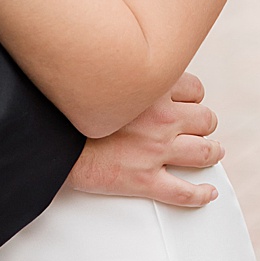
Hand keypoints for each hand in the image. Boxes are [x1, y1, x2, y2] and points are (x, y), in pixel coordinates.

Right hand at [65, 73, 222, 208]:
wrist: (47, 139)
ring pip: (204, 152)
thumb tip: (130, 65)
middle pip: (205, 119)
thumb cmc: (65, 108)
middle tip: (198, 128)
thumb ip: (122, 73)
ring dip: (212, 152)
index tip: (186, 102)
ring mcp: (154, 151)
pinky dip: (201, 194)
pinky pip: (185, 192)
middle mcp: (158, 119)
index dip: (192, 97)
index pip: (194, 89)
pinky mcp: (144, 179)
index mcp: (149, 90)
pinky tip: (207, 193)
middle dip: (204, 124)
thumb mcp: (97, 77)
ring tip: (211, 153)